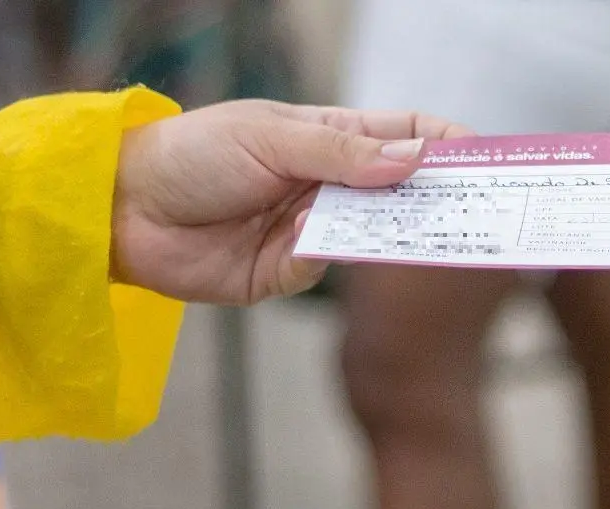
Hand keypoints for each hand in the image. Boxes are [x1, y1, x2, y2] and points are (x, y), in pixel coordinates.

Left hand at [112, 100, 469, 303]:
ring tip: (432, 229)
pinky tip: (319, 241)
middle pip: (400, 191)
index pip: (403, 136)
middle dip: (439, 196)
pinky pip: (324, 266)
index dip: (445, 144)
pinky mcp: (286, 272)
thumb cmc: (193, 154)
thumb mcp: (270, 139)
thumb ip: (342, 153)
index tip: (487, 157)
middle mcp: (328, 183)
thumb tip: (416, 159)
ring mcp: (310, 229)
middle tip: (484, 205)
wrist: (122, 209)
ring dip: (395, 231)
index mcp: (329, 137)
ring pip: (371, 234)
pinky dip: (328, 255)